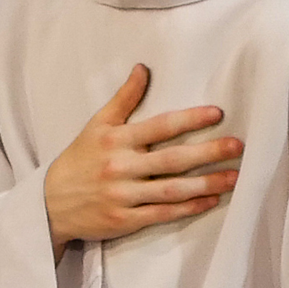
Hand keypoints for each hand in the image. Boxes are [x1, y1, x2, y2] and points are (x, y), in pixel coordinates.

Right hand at [46, 66, 240, 243]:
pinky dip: (189, 208)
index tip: (217, 114)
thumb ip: (123, 98)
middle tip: (238, 146)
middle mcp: (121, 167)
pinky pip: (163, 213)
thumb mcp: (96, 124)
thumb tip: (143, 67)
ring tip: (235, 176)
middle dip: (208, 152)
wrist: (50, 203)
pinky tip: (211, 200)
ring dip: (207, 183)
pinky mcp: (126, 220)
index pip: (159, 126)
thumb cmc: (79, 159)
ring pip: (172, 189)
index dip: (189, 119)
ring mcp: (124, 196)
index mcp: (116, 139)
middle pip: (172, 159)